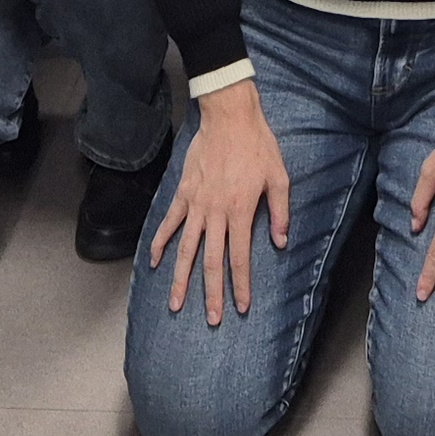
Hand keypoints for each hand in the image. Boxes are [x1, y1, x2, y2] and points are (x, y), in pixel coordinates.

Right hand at [149, 80, 290, 323]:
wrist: (230, 116)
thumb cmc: (258, 145)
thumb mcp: (279, 176)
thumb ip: (280, 212)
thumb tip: (280, 242)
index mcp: (241, 210)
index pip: (240, 257)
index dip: (241, 285)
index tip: (240, 307)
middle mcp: (216, 212)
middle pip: (211, 261)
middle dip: (211, 293)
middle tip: (212, 319)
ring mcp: (196, 204)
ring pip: (186, 248)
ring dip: (181, 278)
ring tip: (176, 303)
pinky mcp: (184, 193)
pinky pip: (169, 222)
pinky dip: (159, 243)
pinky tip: (153, 262)